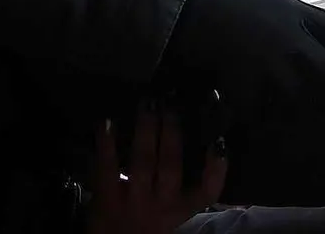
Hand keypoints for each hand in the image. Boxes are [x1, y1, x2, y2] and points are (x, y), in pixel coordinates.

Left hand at [85, 102, 227, 233]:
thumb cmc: (150, 225)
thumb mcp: (174, 210)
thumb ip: (187, 185)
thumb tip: (202, 141)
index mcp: (182, 208)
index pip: (208, 191)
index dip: (216, 168)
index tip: (218, 142)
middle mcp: (161, 203)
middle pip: (170, 164)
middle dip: (171, 131)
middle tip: (170, 102)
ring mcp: (133, 200)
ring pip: (142, 161)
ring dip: (145, 130)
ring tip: (147, 104)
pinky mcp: (106, 199)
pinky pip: (106, 169)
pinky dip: (106, 144)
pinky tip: (107, 122)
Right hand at [163, 0, 324, 118]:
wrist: (184, 3)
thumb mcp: (272, 1)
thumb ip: (298, 21)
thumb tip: (317, 44)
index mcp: (298, 14)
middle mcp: (292, 41)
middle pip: (324, 82)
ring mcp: (270, 65)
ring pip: (295, 103)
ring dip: (294, 116)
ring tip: (297, 129)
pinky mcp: (244, 86)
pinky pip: (259, 114)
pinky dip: (256, 121)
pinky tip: (249, 124)